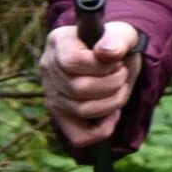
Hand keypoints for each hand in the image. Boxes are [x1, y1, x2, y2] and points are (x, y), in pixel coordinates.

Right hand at [41, 21, 140, 151]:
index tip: (115, 59)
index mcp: (59, 42)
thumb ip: (117, 39)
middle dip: (113, 83)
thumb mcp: (123, 34)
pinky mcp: (60, 115)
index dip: (102, 65)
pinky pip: (79, 136)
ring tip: (120, 88)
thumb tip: (108, 53)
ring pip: (82, 111)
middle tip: (121, 73)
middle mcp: (48, 67)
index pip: (73, 61)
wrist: (116, 58)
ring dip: (114, 101)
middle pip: (79, 88)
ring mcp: (51, 93)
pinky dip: (103, 128)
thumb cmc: (117, 44)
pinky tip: (113, 112)